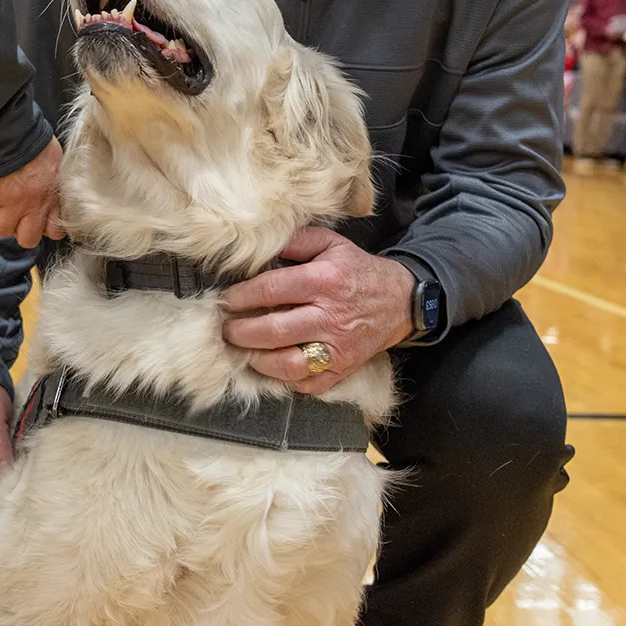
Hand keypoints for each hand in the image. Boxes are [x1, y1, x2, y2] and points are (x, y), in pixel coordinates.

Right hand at [0, 136, 65, 248]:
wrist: (9, 128)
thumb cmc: (34, 140)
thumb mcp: (58, 161)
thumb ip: (56, 183)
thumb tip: (56, 193)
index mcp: (52, 196)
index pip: (54, 232)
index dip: (46, 228)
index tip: (42, 220)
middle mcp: (32, 205)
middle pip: (27, 240)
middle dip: (22, 229)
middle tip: (19, 214)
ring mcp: (9, 202)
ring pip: (1, 229)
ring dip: (0, 217)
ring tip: (1, 201)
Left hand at [219, 228, 413, 395]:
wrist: (400, 301)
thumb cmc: (357, 271)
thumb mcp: (330, 244)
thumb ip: (294, 241)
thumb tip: (257, 246)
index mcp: (325, 281)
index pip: (271, 290)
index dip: (241, 297)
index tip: (226, 300)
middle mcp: (331, 317)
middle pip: (274, 331)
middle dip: (241, 332)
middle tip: (226, 329)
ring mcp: (337, 348)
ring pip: (288, 364)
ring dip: (258, 360)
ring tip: (245, 350)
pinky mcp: (342, 369)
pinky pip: (306, 384)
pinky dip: (284, 379)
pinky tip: (272, 366)